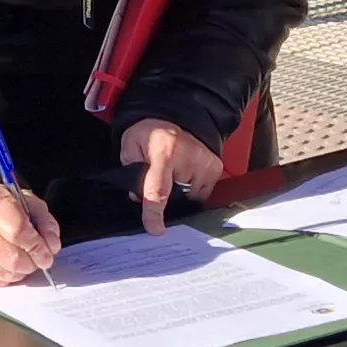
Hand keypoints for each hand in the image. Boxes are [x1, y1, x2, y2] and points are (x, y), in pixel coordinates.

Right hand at [0, 181, 61, 285]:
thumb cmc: (5, 207)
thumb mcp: (29, 204)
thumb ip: (44, 223)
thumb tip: (51, 247)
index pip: (17, 230)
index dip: (36, 245)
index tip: (46, 252)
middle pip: (10, 257)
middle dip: (31, 264)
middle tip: (38, 261)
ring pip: (0, 272)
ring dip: (18, 272)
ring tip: (23, 262)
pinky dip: (4, 279)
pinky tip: (8, 267)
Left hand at [119, 119, 223, 235]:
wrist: (174, 117)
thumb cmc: (150, 133)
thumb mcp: (130, 147)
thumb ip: (131, 172)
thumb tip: (138, 197)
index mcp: (163, 152)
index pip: (158, 190)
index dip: (154, 213)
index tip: (155, 230)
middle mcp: (188, 157)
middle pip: (175, 197)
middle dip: (165, 195)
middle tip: (160, 177)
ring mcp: (205, 162)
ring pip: (191, 197)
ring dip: (181, 192)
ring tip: (174, 172)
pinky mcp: (215, 166)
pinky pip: (203, 192)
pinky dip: (193, 188)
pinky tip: (186, 173)